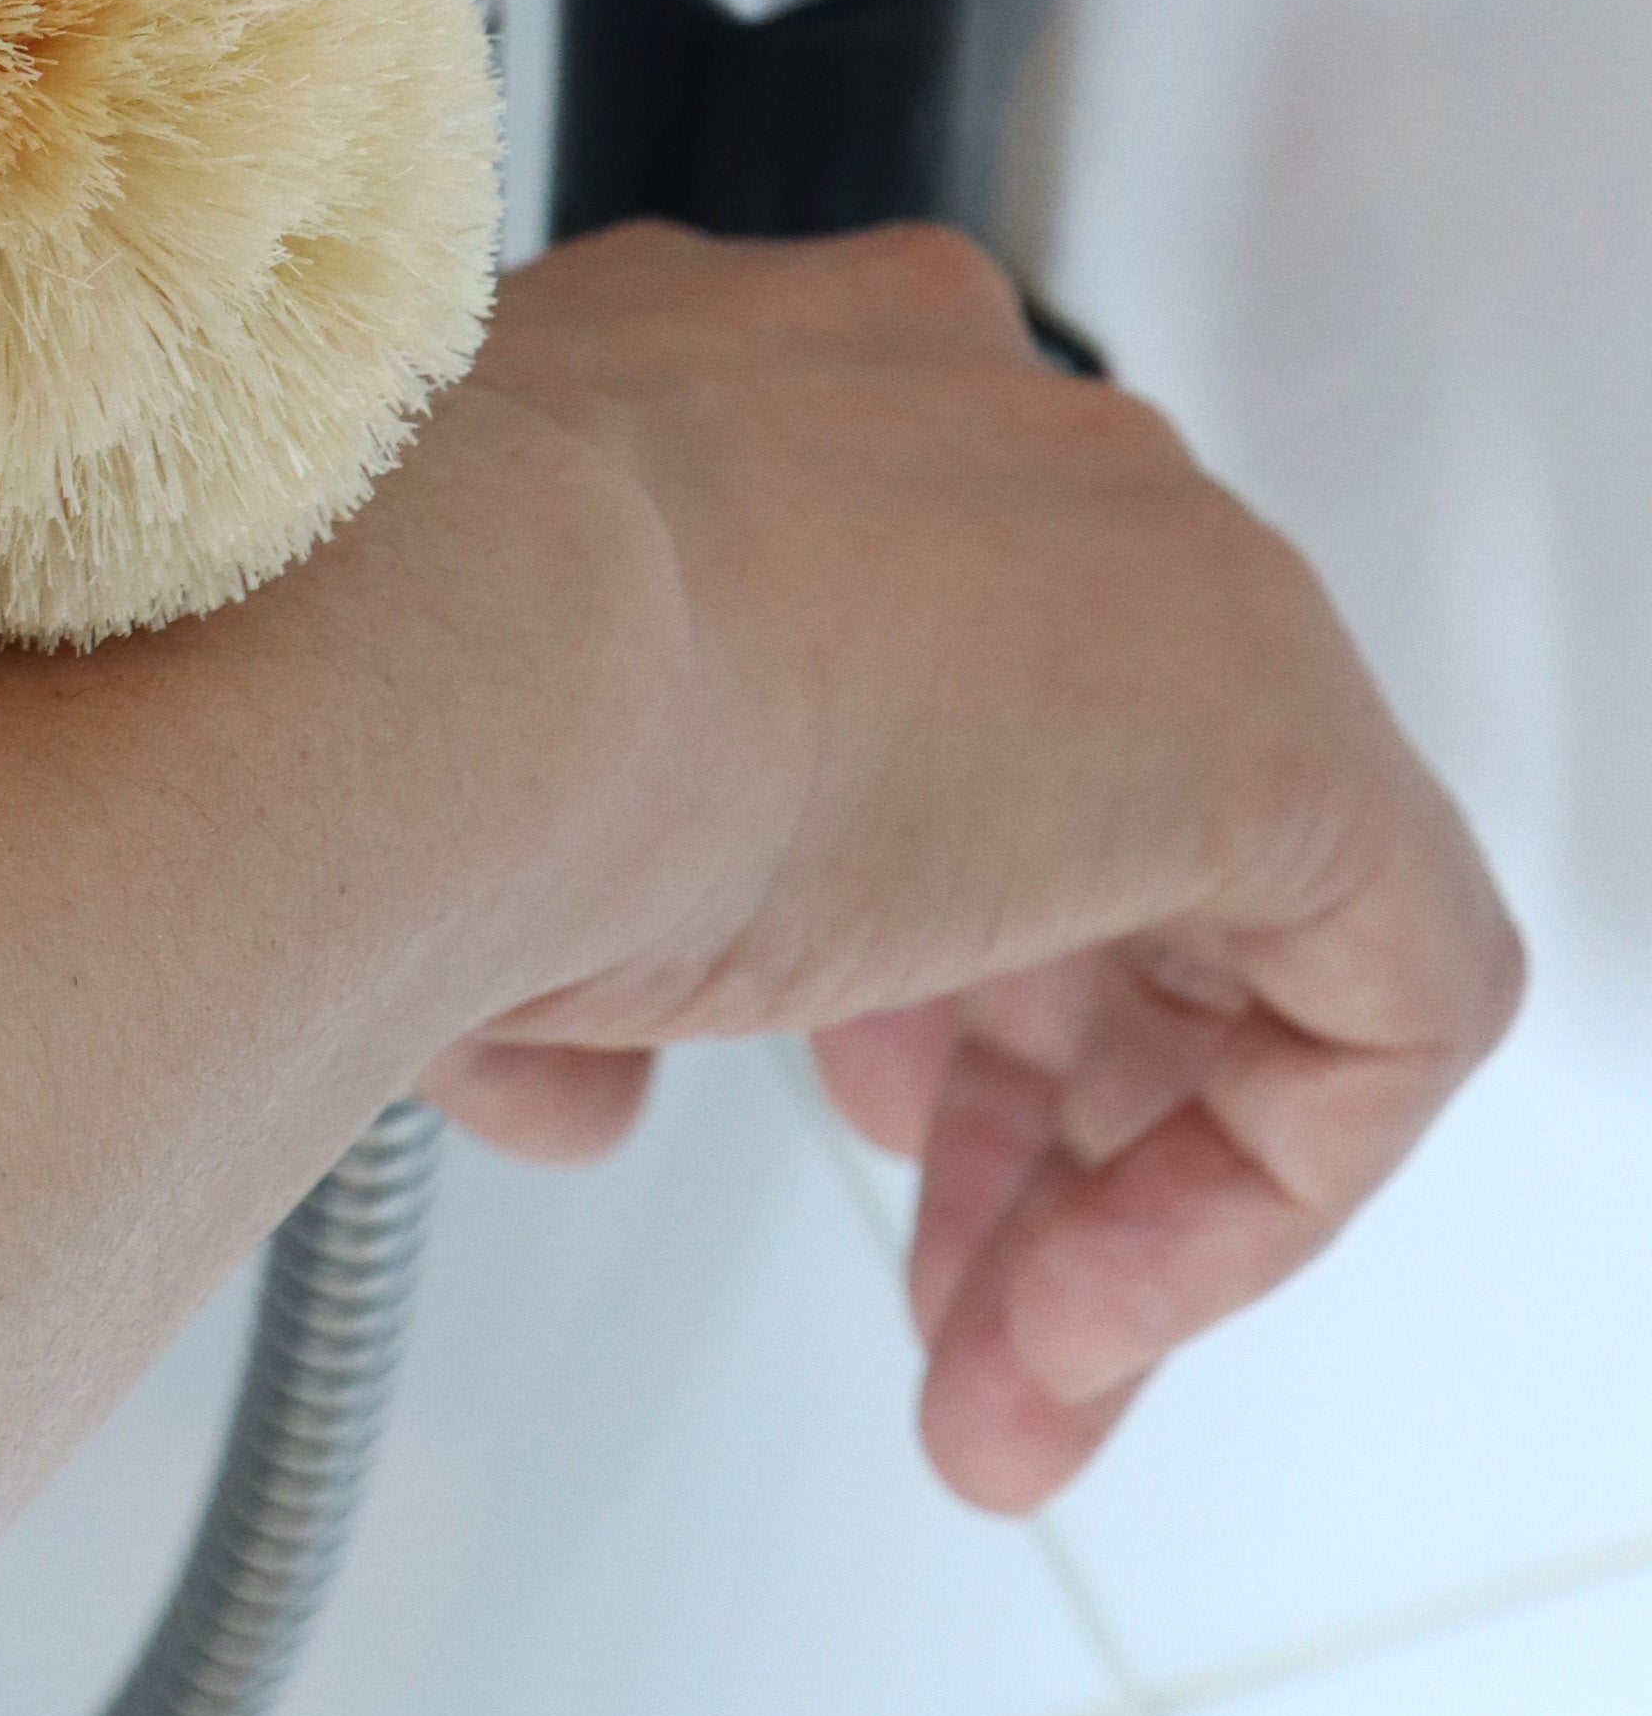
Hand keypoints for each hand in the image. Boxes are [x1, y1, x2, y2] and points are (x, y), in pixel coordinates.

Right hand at [419, 223, 1519, 1513]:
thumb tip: (570, 1066)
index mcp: (736, 373)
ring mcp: (1123, 535)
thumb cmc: (347, 675)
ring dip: (1096, 1148)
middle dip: (993, 1048)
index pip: (887, 649)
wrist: (406, 639)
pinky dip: (1243, 1175)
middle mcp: (946, 408)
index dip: (867, 915)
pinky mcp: (1266, 706)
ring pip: (1204, 877)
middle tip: (925, 1235)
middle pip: (1057, 761)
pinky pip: (1367, 979)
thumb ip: (545, 902)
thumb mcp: (428, 786)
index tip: (827, 1089)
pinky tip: (1075, 1299)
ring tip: (994, 1341)